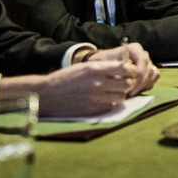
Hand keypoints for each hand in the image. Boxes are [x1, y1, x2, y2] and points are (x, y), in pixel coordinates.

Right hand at [17, 61, 138, 116]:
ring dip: (119, 94)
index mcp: (95, 69)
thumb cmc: (66, 79)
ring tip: (112, 92)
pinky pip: (111, 106)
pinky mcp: (92, 110)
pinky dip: (110, 103)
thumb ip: (103, 68)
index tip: (129, 72)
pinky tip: (103, 100)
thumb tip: (125, 68)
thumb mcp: (84, 67)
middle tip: (123, 83)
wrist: (46, 95)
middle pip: (127, 84)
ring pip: (121, 97)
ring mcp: (95, 98)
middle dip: (128, 83)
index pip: (125, 68)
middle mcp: (97, 83)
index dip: (130, 70)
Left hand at [89, 43, 159, 94]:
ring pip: (153, 74)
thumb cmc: (103, 63)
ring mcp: (147, 63)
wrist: (102, 66)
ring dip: (143, 85)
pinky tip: (135, 90)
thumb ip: (117, 69)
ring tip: (131, 92)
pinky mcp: (149, 72)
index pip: (143, 60)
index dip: (139, 72)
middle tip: (130, 92)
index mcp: (134, 49)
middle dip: (140, 82)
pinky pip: (153, 79)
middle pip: (149, 68)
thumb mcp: (106, 64)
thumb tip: (124, 78)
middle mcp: (143, 54)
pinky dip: (146, 86)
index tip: (130, 82)